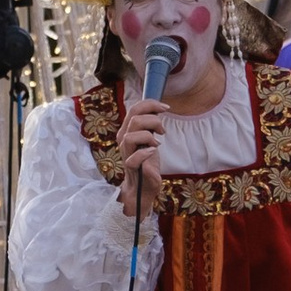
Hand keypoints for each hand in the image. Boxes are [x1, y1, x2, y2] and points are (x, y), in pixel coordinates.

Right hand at [110, 94, 167, 219]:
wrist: (142, 186)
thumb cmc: (147, 161)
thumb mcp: (149, 139)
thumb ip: (150, 125)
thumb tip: (159, 108)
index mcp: (127, 129)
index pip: (135, 109)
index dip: (151, 104)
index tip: (166, 108)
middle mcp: (123, 139)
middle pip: (134, 118)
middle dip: (153, 120)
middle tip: (162, 130)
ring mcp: (126, 153)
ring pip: (131, 136)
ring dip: (149, 136)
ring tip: (157, 142)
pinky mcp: (131, 167)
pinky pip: (134, 158)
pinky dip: (145, 153)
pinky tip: (154, 152)